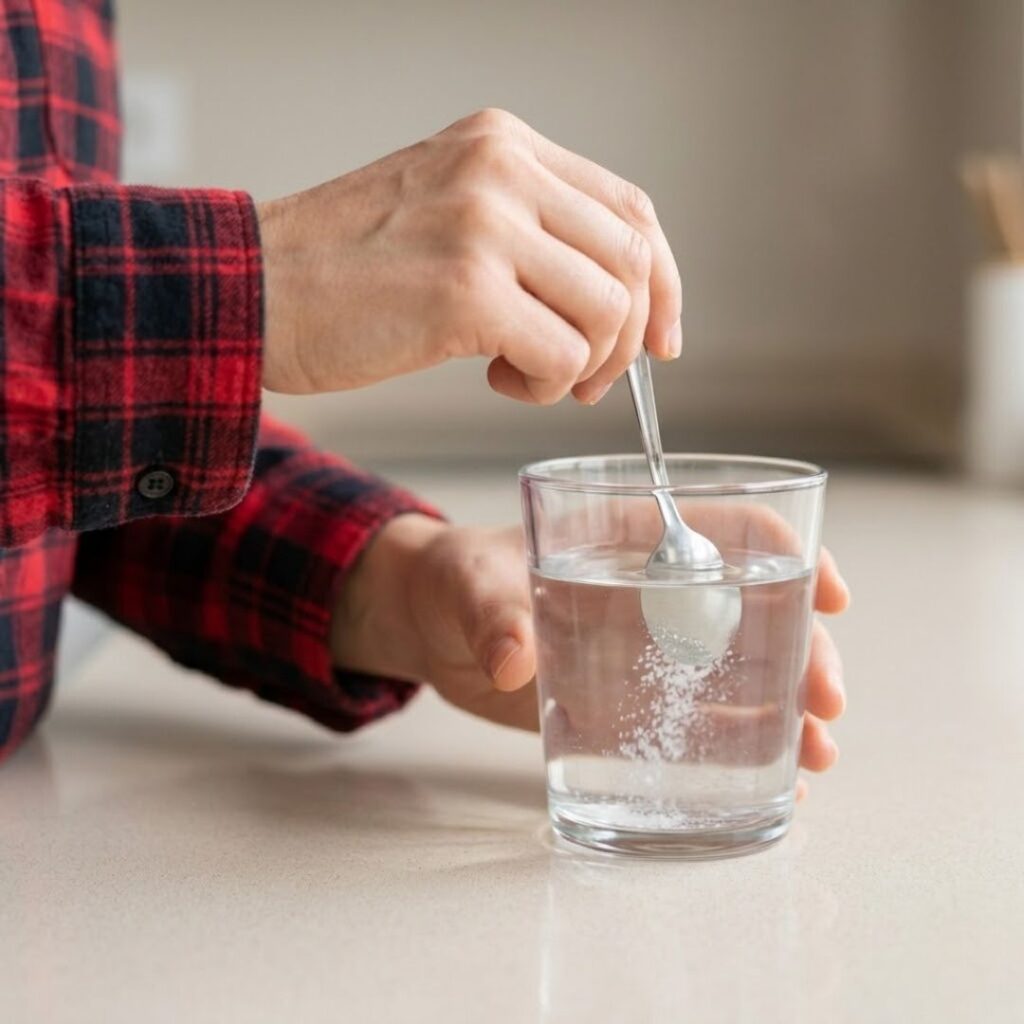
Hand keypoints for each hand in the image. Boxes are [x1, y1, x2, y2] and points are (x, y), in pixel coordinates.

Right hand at [258, 108, 681, 403]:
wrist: (254, 290)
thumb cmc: (345, 270)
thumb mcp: (447, 214)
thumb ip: (527, 234)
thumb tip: (615, 302)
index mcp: (503, 145)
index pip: (630, 209)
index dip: (662, 283)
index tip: (662, 341)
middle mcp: (502, 170)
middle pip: (632, 260)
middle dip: (627, 340)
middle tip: (584, 381)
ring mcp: (485, 225)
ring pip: (607, 310)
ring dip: (582, 366)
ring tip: (526, 376)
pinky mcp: (465, 291)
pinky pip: (561, 354)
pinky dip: (544, 386)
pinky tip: (496, 379)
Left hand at [330, 514, 848, 786]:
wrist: (428, 627)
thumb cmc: (452, 578)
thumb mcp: (465, 582)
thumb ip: (490, 612)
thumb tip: (515, 660)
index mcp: (629, 538)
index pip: (729, 526)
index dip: (787, 552)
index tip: (827, 594)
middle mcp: (653, 594)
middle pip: (754, 609)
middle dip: (803, 650)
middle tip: (827, 701)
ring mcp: (645, 650)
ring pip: (739, 672)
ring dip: (786, 711)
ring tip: (816, 754)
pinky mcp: (625, 700)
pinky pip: (692, 722)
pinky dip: (736, 748)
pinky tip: (772, 781)